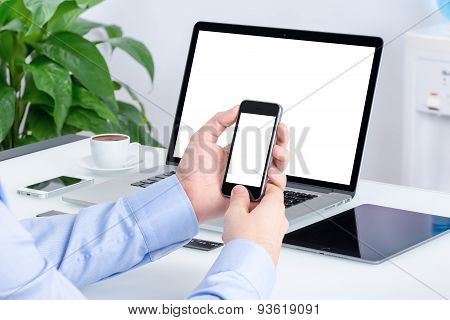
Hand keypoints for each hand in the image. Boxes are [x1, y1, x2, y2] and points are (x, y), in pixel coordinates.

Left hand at [177, 105, 288, 223]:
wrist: (188, 194)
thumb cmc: (191, 171)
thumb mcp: (203, 137)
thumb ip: (218, 121)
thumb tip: (236, 108)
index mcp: (237, 153)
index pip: (260, 140)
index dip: (272, 131)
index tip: (277, 123)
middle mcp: (247, 166)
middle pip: (274, 153)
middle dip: (282, 141)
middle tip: (280, 132)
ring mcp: (251, 181)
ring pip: (277, 169)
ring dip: (282, 158)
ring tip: (276, 152)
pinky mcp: (252, 195)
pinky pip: (272, 190)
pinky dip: (277, 181)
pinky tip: (270, 173)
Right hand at [222, 183, 287, 264]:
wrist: (249, 267)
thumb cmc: (246, 241)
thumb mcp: (235, 213)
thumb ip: (238, 198)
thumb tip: (240, 191)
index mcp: (275, 206)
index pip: (275, 188)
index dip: (263, 185)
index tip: (253, 186)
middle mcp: (280, 219)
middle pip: (269, 204)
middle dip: (253, 204)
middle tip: (239, 206)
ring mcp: (278, 234)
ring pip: (266, 220)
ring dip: (252, 219)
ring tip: (236, 224)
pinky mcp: (273, 246)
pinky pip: (264, 233)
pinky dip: (253, 231)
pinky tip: (239, 236)